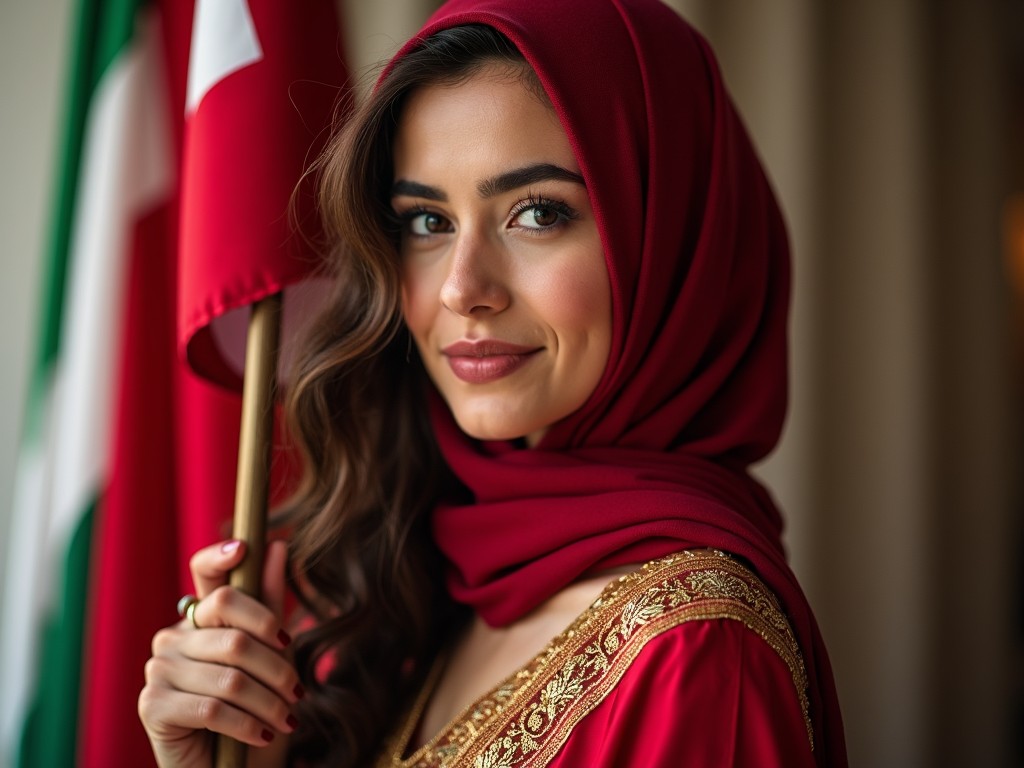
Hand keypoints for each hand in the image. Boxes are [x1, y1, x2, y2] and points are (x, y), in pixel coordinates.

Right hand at [138, 539, 300, 767]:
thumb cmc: (253, 710)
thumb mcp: (271, 656)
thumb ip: (269, 603)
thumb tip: (276, 545)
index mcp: (201, 618)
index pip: (204, 574)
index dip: (220, 558)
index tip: (244, 549)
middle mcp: (173, 636)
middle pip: (233, 632)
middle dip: (276, 665)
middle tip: (296, 690)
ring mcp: (159, 669)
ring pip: (229, 675)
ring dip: (269, 702)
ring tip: (287, 718)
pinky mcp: (153, 705)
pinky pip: (213, 706)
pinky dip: (247, 723)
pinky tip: (262, 735)